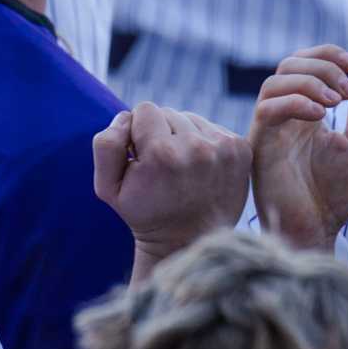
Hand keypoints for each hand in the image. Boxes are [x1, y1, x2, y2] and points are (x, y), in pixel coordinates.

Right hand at [94, 102, 250, 270]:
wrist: (191, 239)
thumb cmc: (146, 213)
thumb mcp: (108, 188)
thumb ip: (107, 145)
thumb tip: (125, 116)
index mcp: (161, 152)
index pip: (144, 109)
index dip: (137, 132)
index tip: (142, 157)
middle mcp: (196, 146)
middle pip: (169, 112)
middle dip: (160, 134)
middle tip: (163, 168)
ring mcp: (223, 147)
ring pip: (192, 118)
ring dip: (183, 137)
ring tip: (181, 169)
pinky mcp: (241, 148)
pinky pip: (213, 128)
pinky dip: (204, 142)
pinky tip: (199, 169)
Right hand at [251, 44, 347, 251]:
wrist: (320, 230)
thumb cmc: (337, 194)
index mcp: (305, 112)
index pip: (304, 64)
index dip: (327, 54)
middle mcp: (284, 117)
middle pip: (288, 65)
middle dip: (322, 68)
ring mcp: (270, 131)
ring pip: (274, 83)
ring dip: (309, 83)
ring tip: (335, 103)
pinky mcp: (261, 147)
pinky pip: (267, 110)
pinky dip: (295, 103)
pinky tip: (320, 116)